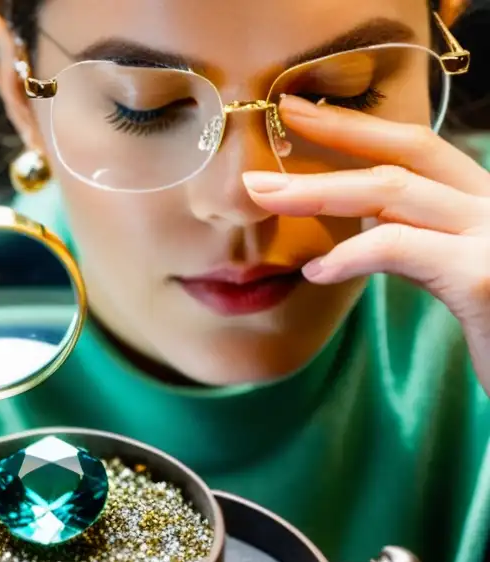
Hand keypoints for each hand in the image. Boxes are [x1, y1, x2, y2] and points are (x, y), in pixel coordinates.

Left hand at [243, 94, 489, 394]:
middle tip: (271, 128)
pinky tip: (317, 270)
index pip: (421, 150)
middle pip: (406, 157)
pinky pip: (401, 249)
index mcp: (488, 205)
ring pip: (394, 192)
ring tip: (263, 197)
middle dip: (333, 139)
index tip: (303, 114)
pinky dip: (351, 255)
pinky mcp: (483, 276)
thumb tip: (363, 227)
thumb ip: (421, 247)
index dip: (360, 129)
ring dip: (318, 191)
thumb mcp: (462, 279)